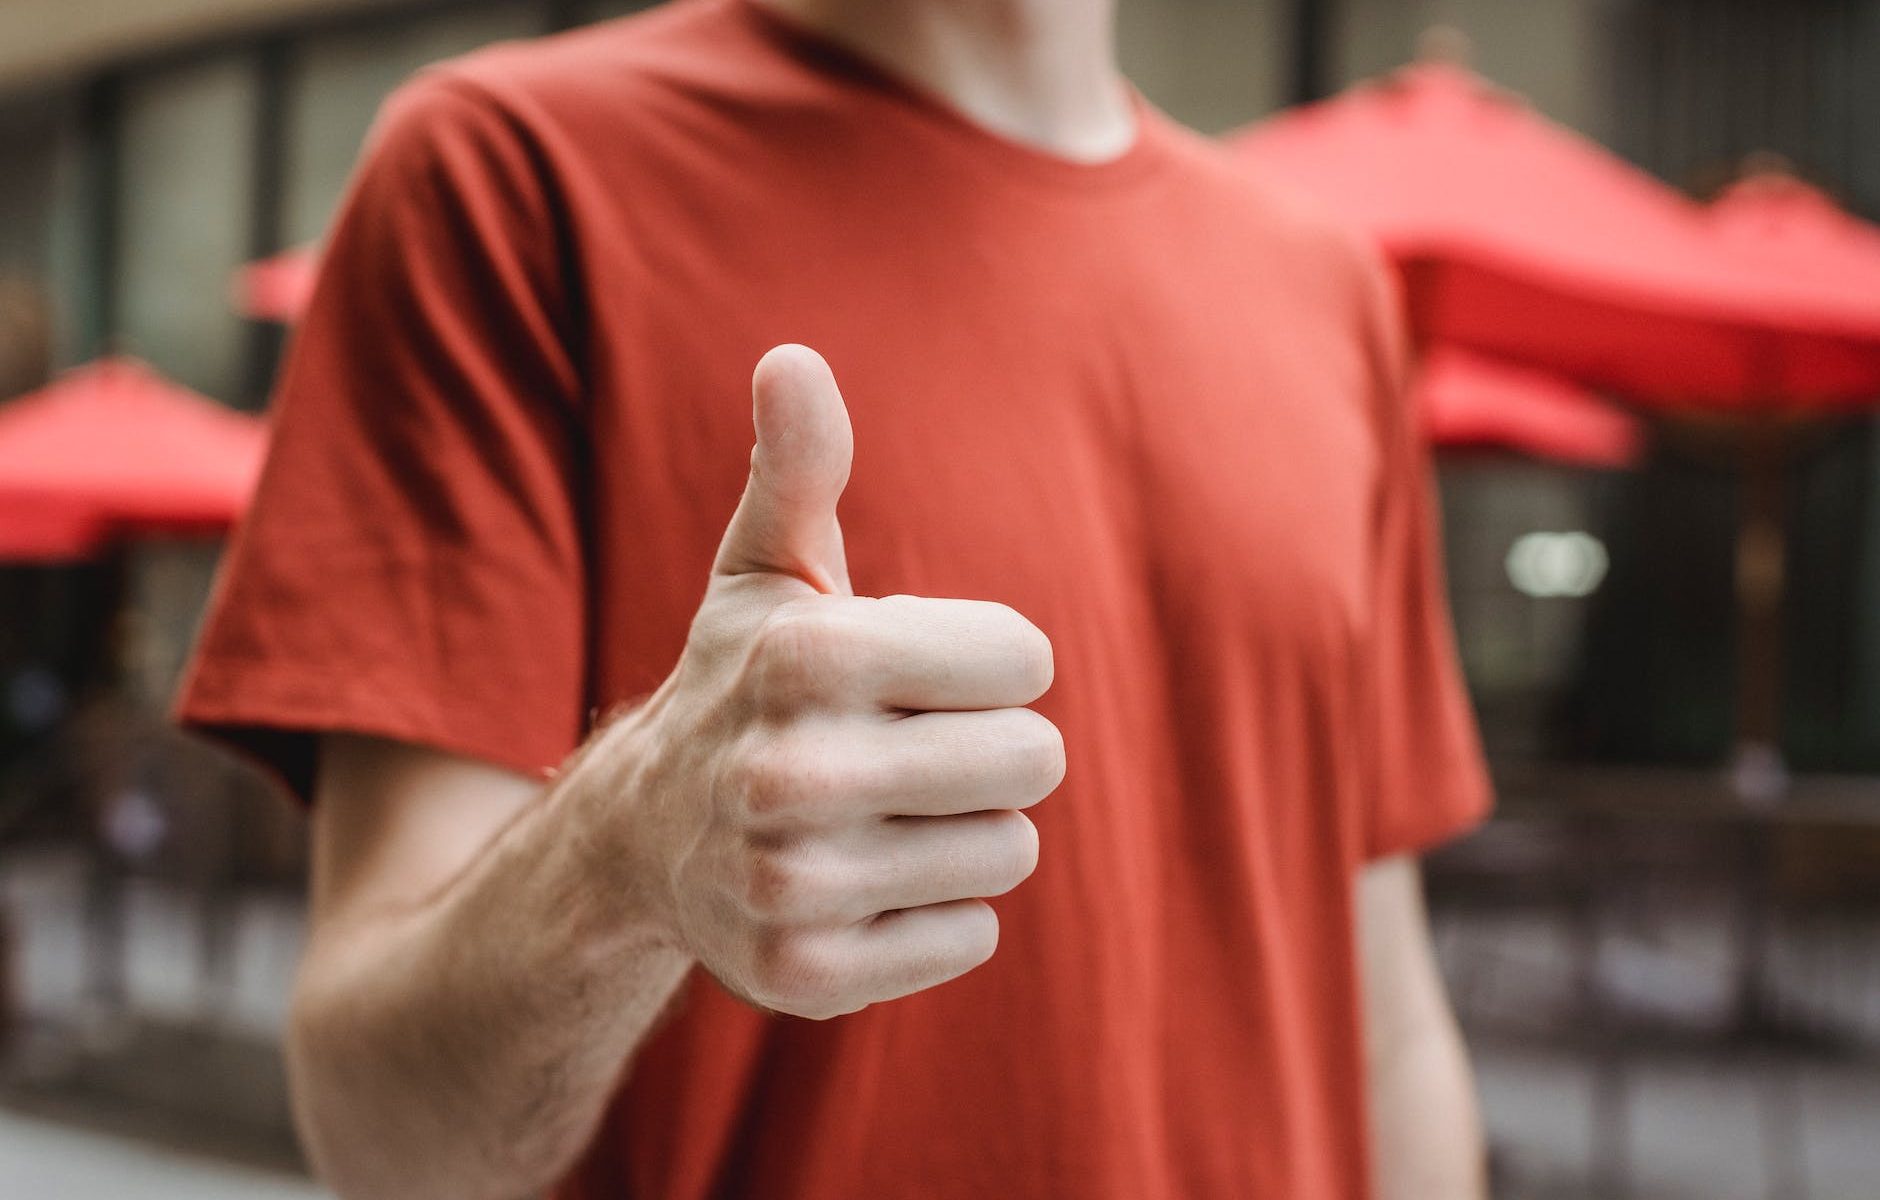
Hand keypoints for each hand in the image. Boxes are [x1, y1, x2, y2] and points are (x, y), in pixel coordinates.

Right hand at [578, 344, 1063, 1019]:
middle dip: (990, 748)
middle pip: (1035, 759)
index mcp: (804, 655)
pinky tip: (863, 885)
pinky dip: (936, 915)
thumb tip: (792, 358)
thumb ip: (799, 468)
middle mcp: (789, 774)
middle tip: (912, 750)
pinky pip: (971, 936)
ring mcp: (792, 885)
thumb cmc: (741, 685)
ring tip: (881, 815)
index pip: (1026, 658)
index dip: (988, 662)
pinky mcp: (806, 976)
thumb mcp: (766, 574)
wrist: (642, 838)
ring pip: (1008, 851)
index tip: (918, 674)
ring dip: (964, 831)